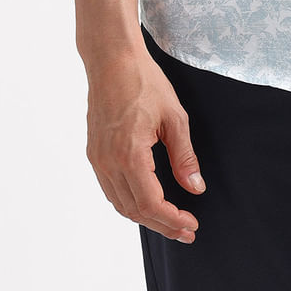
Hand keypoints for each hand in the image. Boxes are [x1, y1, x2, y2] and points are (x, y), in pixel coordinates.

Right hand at [84, 47, 205, 242]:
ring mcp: (98, 159)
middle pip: (135, 211)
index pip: (151, 204)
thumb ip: (184, 157)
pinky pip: (110, 189)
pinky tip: (146, 200)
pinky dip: (129, 202)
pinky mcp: (94, 153)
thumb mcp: (174, 117)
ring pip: (120, 204)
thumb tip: (196, 188)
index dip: (172, 220)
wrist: (112, 60)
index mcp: (130, 155)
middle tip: (186, 230)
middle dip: (162, 225)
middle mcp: (109, 162)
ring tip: (170, 220)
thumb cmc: (145, 82)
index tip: (191, 224)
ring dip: (145, 217)